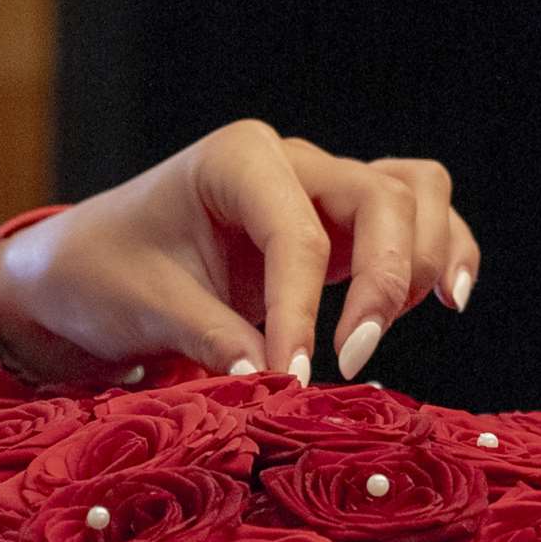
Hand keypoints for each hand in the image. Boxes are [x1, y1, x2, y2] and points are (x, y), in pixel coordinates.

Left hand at [0, 124, 477, 388]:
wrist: (91, 268)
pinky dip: (444, 251)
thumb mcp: (146, 306)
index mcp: (237, 158)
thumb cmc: (106, 273)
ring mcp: (323, 189)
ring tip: (401, 325)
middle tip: (350, 362)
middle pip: (382, 199)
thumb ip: (212, 339)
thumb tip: (270, 383)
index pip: (299, 234)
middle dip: (384, 282)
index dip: (304, 310)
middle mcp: (292, 162)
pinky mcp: (342, 228)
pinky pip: (417, 219)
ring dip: (424, 260)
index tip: (291, 378)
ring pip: (414, 195)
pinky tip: (449, 300)